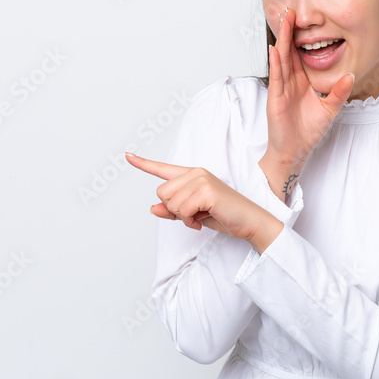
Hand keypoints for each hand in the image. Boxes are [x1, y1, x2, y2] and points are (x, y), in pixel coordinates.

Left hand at [125, 153, 282, 251]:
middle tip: (195, 215)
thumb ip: (173, 210)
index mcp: (193, 175)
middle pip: (162, 193)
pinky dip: (189, 221)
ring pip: (170, 202)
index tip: (127, 156)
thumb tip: (153, 208)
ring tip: (201, 217)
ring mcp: (201, 180)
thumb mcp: (193, 215)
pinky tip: (203, 220)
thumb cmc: (225, 216)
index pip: (163, 169)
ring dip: (183, 217)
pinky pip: (181, 210)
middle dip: (175, 210)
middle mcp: (195, 173)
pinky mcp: (206, 191)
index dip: (143, 164)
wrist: (251, 222)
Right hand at [266, 7, 354, 170]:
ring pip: (281, 59)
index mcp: (302, 82)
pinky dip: (276, 62)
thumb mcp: (329, 110)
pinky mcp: (276, 98)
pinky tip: (275, 49)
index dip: (300, 38)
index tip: (304, 20)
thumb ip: (339, 93)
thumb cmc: (308, 132)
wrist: (294, 151)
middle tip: (290, 11)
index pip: (299, 55)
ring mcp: (282, 88)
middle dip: (289, 31)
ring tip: (283, 21)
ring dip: (281, 40)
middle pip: (289, 51)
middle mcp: (290, 82)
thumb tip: (351, 76)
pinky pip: (277, 76)